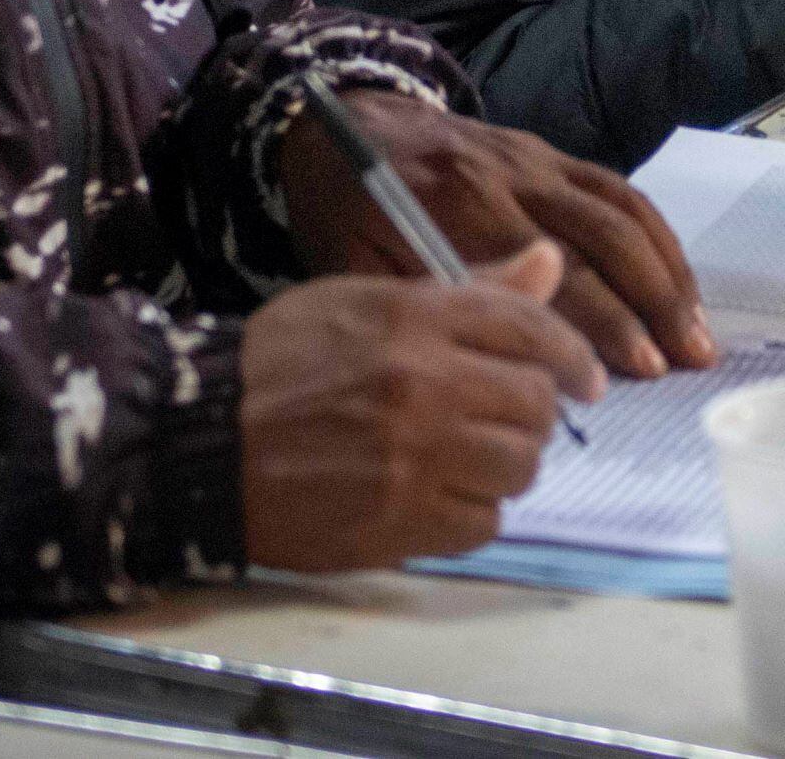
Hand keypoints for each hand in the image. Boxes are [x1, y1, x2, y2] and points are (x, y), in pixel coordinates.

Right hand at [240, 243, 604, 570]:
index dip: (572, 356)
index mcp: (418, 318)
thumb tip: (552, 263)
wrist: (200, 438)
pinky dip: (471, 512)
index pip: (532, 329)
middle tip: (503, 420)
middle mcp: (425, 384)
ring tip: (468, 458)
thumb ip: (469, 289)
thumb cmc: (281, 360)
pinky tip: (439, 496)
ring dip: (505, 465)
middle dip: (531, 414)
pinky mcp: (399, 523)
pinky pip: (481, 523)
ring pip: (518, 467)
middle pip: (534, 404)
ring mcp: (414, 458)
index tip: (584, 379)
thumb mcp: (367, 300)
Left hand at [279, 92, 715, 379]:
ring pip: (622, 211)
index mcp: (458, 204)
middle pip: (602, 239)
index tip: (631, 374)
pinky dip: (657, 237)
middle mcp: (511, 175)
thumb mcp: (357, 264)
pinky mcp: (550, 152)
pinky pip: (619, 190)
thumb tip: (507, 353)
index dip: (596, 323)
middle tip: (686, 361)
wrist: (343, 119)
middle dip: (651, 304)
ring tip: (698, 332)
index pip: (548, 270)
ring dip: (669, 273)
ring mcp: (537, 158)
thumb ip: (430, 299)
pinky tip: (677, 283)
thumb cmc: (343, 210)